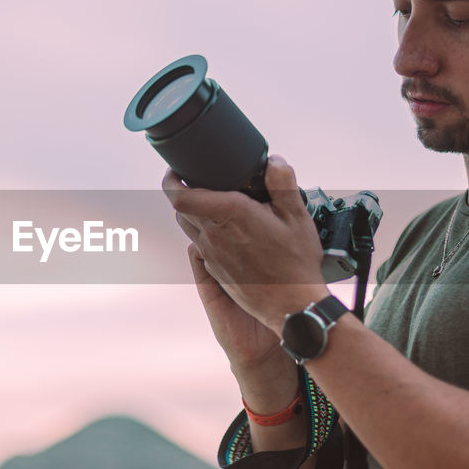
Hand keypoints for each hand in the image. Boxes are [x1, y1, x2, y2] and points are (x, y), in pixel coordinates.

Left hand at [162, 156, 328, 334]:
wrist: (292, 306)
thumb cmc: (295, 263)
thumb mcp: (297, 216)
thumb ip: (282, 183)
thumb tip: (273, 162)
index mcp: (231, 215)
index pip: (182, 197)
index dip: (171, 181)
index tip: (174, 171)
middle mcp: (215, 236)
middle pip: (180, 210)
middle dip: (182, 192)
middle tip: (195, 181)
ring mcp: (213, 256)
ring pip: (188, 228)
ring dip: (191, 213)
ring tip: (209, 203)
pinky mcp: (216, 271)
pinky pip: (200, 246)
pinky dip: (204, 233)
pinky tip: (225, 231)